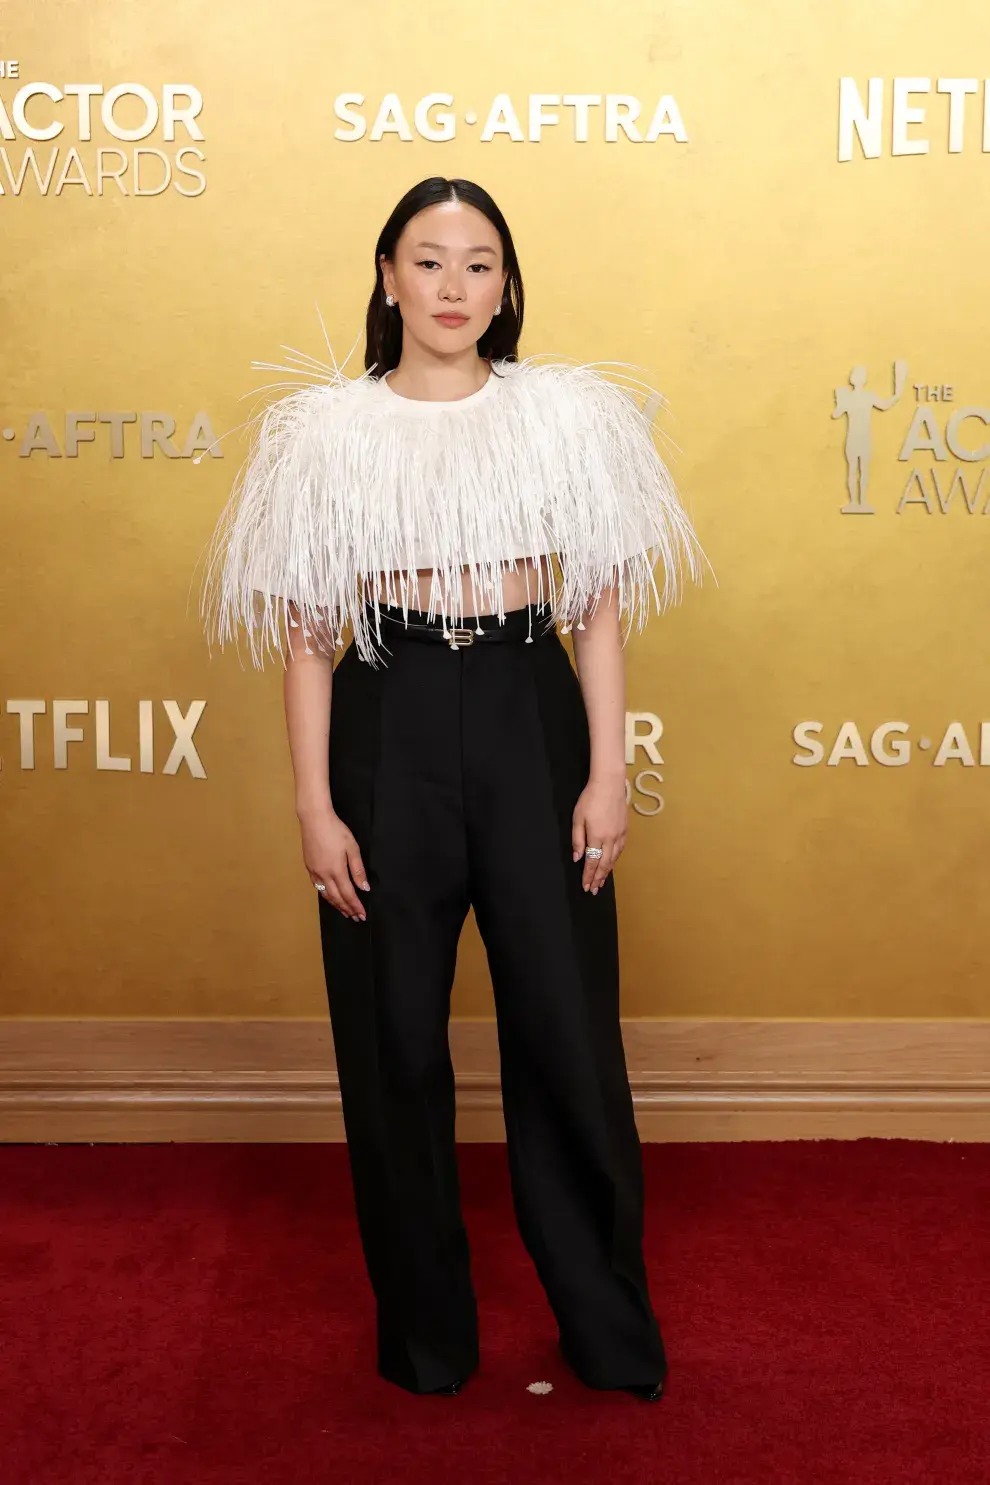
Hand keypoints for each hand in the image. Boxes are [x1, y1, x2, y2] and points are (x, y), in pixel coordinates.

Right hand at [298, 804, 370, 920]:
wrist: (314, 819)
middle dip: (347, 909)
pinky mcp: (309, 867)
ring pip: (326, 895)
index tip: (362, 915)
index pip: (348, 894)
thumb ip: (358, 870)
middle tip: (355, 918)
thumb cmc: (336, 830)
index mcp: (336, 870)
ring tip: (344, 912)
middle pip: (337, 898)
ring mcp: (314, 872)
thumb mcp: (352, 848)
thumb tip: (364, 887)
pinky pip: (318, 887)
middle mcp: (324, 875)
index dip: (355, 906)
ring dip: (336, 905)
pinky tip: (330, 898)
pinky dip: (326, 896)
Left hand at [571, 775, 627, 892]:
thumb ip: (577, 839)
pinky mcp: (625, 830)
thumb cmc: (590, 799)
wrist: (610, 784)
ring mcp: (620, 835)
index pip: (592, 862)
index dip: (588, 876)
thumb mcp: (578, 818)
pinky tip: (611, 864)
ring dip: (607, 872)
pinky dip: (615, 860)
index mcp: (597, 837)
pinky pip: (620, 850)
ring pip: (614, 859)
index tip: (585, 886)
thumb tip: (577, 858)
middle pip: (604, 864)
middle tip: (593, 890)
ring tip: (601, 882)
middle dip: (598, 878)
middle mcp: (610, 839)